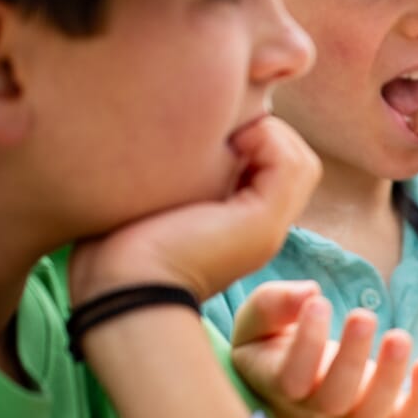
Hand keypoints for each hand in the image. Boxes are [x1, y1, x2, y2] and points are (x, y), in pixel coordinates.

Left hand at [69, 116, 320, 303]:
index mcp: (240, 226)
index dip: (256, 140)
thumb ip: (175, 175)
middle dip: (268, 134)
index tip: (213, 132)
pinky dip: (269, 141)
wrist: (119, 287)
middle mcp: (263, 229)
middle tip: (225, 130)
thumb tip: (178, 136)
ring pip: (301, 162)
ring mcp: (268, 228)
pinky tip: (230, 142)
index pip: (276, 171)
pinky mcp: (264, 223)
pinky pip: (292, 166)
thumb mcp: (153, 203)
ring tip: (229, 136)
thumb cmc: (116, 247)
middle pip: (297, 165)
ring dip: (271, 135)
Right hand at [230, 281, 417, 417]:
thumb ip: (273, 303)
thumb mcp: (258, 318)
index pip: (291, 377)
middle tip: (362, 315)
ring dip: (389, 377)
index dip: (307, 343)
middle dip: (352, 357)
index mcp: (277, 384)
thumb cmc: (269, 341)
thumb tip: (309, 292)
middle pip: (334, 399)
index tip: (318, 302)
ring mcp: (350, 413)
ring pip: (371, 414)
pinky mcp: (383, 410)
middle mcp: (314, 407)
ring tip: (399, 336)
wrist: (287, 375)